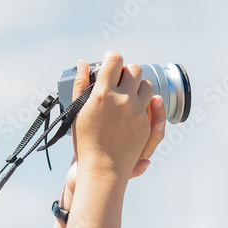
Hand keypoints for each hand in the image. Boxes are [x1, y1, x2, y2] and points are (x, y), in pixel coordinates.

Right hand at [66, 53, 165, 187]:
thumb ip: (79, 85)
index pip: (114, 60)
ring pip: (147, 85)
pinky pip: (151, 103)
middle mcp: (122, 100)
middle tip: (117, 79)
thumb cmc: (84, 141)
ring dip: (138, 85)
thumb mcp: (76, 112)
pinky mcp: (145, 124)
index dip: (112, 57)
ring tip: (128, 93)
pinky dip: (144, 101)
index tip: (109, 62)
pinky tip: (134, 105)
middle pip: (134, 70)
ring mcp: (136, 112)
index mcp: (102, 94)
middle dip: (126, 71)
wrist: (101, 169)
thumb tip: (82, 62)